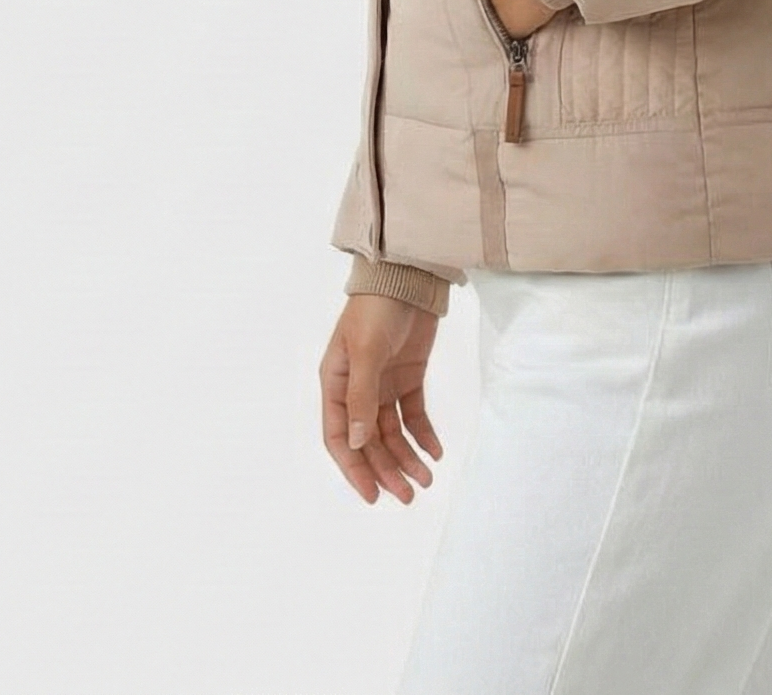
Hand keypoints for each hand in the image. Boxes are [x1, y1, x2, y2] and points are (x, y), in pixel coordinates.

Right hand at [320, 293, 443, 504]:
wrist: (408, 275)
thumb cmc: (376, 308)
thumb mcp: (366, 351)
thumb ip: (361, 396)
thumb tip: (356, 442)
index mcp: (335, 384)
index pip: (339, 437)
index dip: (354, 468)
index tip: (373, 494)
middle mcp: (356, 390)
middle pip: (369, 441)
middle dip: (387, 469)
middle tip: (409, 495)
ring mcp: (383, 384)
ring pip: (392, 433)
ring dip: (407, 457)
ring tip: (426, 480)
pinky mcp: (408, 377)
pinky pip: (414, 414)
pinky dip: (424, 434)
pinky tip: (436, 452)